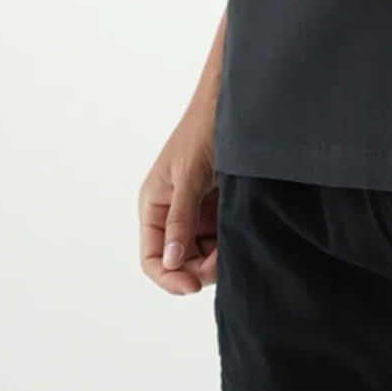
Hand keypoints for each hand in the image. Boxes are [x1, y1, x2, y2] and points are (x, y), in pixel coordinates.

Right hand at [138, 105, 218, 294]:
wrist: (233, 104)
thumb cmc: (203, 130)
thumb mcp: (189, 176)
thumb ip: (180, 219)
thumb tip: (171, 260)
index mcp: (154, 205)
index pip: (152, 258)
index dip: (169, 277)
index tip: (193, 286)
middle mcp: (172, 214)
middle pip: (179, 262)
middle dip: (199, 268)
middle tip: (223, 258)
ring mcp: (196, 213)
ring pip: (201, 255)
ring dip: (216, 258)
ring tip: (234, 243)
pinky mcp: (217, 209)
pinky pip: (219, 240)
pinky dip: (228, 245)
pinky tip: (239, 234)